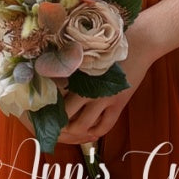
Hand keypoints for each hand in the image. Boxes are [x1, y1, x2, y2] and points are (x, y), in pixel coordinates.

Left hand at [58, 27, 158, 146]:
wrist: (138, 44)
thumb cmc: (108, 47)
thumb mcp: (84, 55)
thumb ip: (69, 71)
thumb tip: (52, 86)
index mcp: (76, 74)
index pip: (54, 98)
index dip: (46, 111)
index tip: (40, 116)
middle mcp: (86, 88)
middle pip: (64, 116)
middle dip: (57, 127)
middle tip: (52, 130)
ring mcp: (103, 98)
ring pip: (82, 125)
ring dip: (73, 134)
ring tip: (69, 133)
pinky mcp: (118, 103)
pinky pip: (104, 126)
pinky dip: (94, 134)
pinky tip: (89, 134)